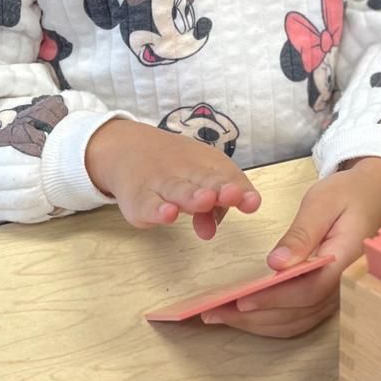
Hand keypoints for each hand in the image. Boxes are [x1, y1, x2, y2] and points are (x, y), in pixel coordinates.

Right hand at [87, 119, 260, 239]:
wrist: (128, 149)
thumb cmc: (176, 171)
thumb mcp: (199, 182)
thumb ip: (212, 210)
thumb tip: (210, 231)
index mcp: (207, 167)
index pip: (227, 177)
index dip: (240, 189)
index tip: (251, 202)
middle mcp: (186, 173)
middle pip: (205, 181)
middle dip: (220, 190)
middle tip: (232, 195)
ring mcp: (162, 184)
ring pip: (179, 190)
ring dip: (193, 197)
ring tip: (205, 201)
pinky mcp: (139, 199)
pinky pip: (148, 205)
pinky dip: (158, 210)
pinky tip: (168, 214)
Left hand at [201, 156, 380, 338]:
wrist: (374, 196)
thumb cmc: (347, 194)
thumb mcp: (322, 203)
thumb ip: (302, 234)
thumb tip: (277, 264)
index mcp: (346, 261)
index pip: (309, 290)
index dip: (274, 299)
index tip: (241, 300)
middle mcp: (344, 285)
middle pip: (299, 313)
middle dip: (255, 317)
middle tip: (214, 313)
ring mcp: (338, 294)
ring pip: (297, 321)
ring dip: (258, 324)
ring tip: (221, 316)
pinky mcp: (329, 296)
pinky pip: (301, 317)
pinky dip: (272, 321)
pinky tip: (246, 317)